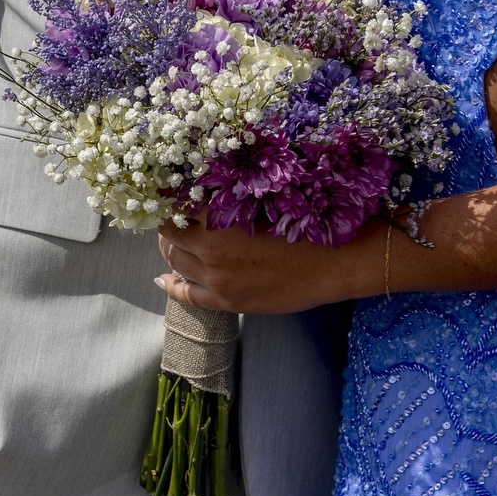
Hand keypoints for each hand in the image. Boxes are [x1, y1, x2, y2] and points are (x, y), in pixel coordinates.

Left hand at [156, 216, 372, 313]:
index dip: (169, 200)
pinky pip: (187, 295)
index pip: (177, 207)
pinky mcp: (227, 302)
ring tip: (171, 241)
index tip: (165, 195)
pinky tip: (163, 280)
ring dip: (170, 250)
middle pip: (171, 235)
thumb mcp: (262, 201)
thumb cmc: (303, 224)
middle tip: (168, 217)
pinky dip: (171, 285)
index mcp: (219, 219)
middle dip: (167, 225)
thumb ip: (230, 200)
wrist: (333, 261)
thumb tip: (204, 193)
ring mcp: (217, 280)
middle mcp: (210, 250)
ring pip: (176, 262)